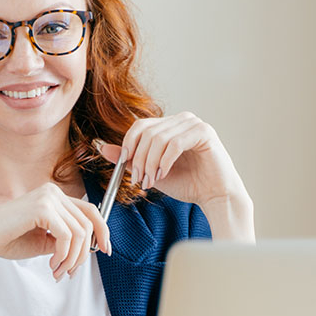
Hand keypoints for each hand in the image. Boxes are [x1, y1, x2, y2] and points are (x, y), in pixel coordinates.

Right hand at [0, 182, 110, 280]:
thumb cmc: (8, 239)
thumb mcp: (44, 241)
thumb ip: (65, 240)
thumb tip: (87, 249)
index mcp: (53, 196)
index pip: (89, 210)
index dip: (102, 231)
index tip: (104, 250)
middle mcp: (52, 192)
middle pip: (88, 223)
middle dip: (83, 253)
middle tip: (70, 272)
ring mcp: (48, 197)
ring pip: (80, 233)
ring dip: (72, 258)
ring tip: (58, 271)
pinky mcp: (42, 208)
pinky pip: (67, 237)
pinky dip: (63, 255)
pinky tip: (52, 264)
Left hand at [96, 112, 248, 208]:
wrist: (213, 196)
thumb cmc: (186, 183)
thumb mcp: (150, 171)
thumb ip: (129, 158)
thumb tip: (102, 148)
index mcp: (169, 125)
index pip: (140, 126)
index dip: (128, 145)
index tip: (125, 166)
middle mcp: (181, 119)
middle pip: (147, 131)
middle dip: (138, 158)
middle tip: (138, 179)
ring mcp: (194, 124)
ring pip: (159, 138)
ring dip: (150, 163)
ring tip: (151, 181)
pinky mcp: (204, 132)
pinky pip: (175, 143)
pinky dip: (164, 161)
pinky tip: (163, 174)